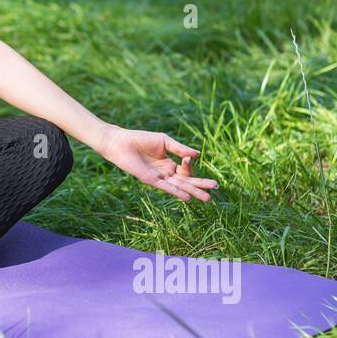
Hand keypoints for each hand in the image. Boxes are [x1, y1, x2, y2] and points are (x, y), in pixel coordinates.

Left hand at [96, 124, 217, 201]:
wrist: (121, 142)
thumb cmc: (141, 139)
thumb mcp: (164, 142)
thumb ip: (180, 149)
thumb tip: (197, 155)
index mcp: (169, 164)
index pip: (186, 170)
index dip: (190, 166)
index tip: (188, 159)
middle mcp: (165, 173)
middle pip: (186, 182)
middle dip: (200, 186)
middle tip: (215, 189)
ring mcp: (159, 177)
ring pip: (179, 187)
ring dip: (193, 192)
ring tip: (207, 198)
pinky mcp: (150, 180)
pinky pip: (166, 187)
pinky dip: (177, 192)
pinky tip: (187, 197)